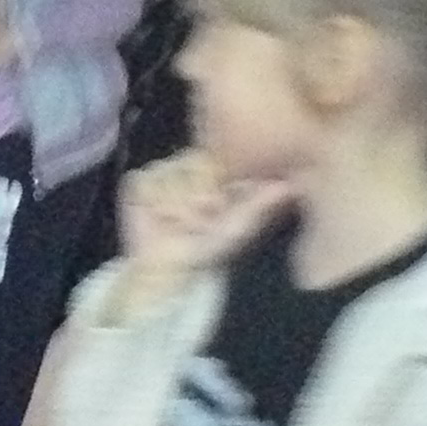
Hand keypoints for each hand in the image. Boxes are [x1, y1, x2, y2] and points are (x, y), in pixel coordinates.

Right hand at [116, 151, 289, 304]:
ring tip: (176, 223)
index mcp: (215, 171)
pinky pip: (145, 180)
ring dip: (174, 203)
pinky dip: (153, 202)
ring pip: (169, 171)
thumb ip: (262, 205)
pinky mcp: (137, 184)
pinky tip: (157, 218)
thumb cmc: (206, 248)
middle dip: (194, 196)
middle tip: (197, 221)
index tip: (217, 209)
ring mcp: (161, 172)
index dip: (217, 184)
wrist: (167, 268)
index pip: (217, 157)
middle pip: (191, 161)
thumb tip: (289, 185)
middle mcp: (188, 166)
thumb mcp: (240, 227)